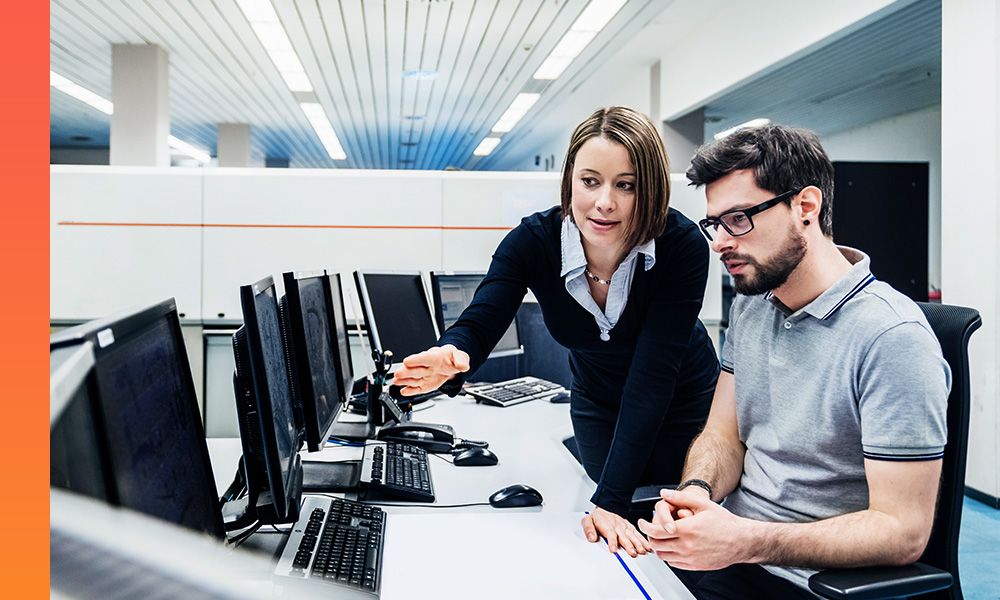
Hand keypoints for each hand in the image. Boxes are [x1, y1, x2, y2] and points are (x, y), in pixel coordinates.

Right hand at [391, 344, 469, 395]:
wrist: (451, 365)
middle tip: (397, 374)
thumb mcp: (460, 356)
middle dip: (406, 371)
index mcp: (434, 357)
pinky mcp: (424, 384)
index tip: (407, 361)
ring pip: (414, 378)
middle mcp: (427, 366)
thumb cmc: (451, 358)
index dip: (416, 360)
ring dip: (405, 380)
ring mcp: (424, 375)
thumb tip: (462, 365)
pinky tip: (403, 391)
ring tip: (396, 382)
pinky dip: (410, 390)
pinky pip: (417, 388)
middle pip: (415, 369)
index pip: (424, 358)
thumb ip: (461, 360)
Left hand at [580, 507, 651, 557]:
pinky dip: (643, 540)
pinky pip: (637, 533)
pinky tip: (647, 546)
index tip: (613, 549)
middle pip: (623, 536)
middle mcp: (617, 525)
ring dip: (638, 543)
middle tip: (632, 553)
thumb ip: (588, 529)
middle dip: (628, 545)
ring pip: (632, 535)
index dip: (612, 541)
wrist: (604, 508)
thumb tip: (592, 538)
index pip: (610, 533)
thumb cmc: (596, 518)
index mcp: (606, 524)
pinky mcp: (630, 527)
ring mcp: (624, 526)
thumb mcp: (587, 521)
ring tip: (642, 551)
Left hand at [638, 489, 752, 570]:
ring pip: (663, 555)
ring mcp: (690, 558)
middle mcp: (686, 546)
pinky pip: (673, 563)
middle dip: (649, 536)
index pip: (656, 531)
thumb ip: (681, 497)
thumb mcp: (703, 504)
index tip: (642, 522)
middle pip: (656, 545)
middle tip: (650, 529)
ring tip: (661, 537)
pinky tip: (672, 546)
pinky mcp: (694, 566)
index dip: (645, 527)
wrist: (741, 541)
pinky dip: (668, 555)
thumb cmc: (724, 522)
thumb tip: (664, 493)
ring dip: (658, 546)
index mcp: (687, 530)